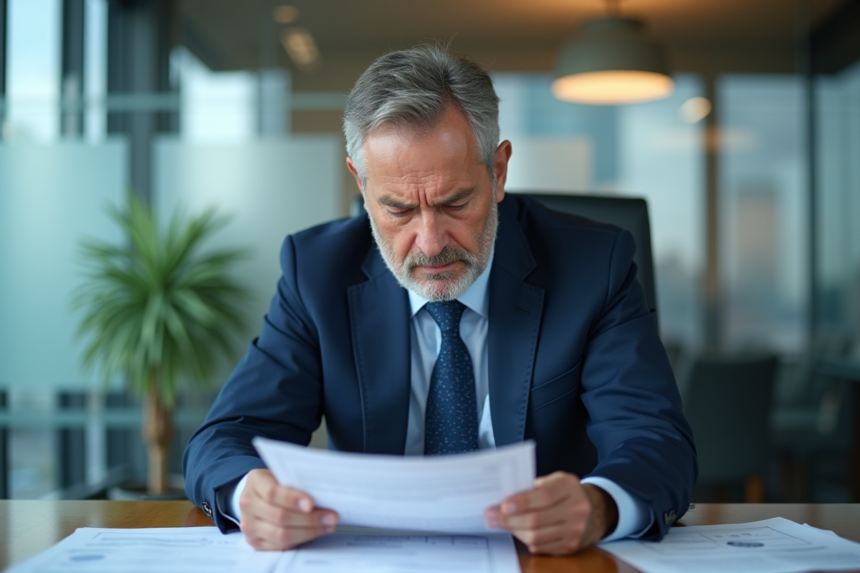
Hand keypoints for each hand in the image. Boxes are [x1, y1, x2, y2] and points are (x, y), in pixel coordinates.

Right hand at [238, 468, 338, 549]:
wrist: (257, 494)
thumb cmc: (276, 482)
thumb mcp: (283, 474)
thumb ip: (297, 482)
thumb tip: (324, 493)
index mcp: (255, 481)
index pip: (272, 492)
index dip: (293, 499)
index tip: (312, 503)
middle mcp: (248, 503)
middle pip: (279, 516)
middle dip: (309, 519)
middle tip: (331, 517)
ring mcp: (249, 524)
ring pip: (281, 535)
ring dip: (309, 532)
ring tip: (327, 526)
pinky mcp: (254, 541)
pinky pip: (279, 546)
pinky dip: (300, 540)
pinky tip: (314, 533)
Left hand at [484, 471, 617, 554]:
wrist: (595, 510)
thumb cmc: (565, 492)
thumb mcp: (554, 480)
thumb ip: (533, 486)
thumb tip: (504, 497)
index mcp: (569, 487)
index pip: (544, 497)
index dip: (521, 502)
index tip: (502, 505)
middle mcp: (576, 509)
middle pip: (536, 520)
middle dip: (508, 520)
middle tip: (490, 516)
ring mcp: (575, 530)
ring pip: (536, 537)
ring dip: (513, 531)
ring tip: (498, 523)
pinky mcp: (571, 546)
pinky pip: (541, 547)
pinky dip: (525, 540)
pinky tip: (517, 531)